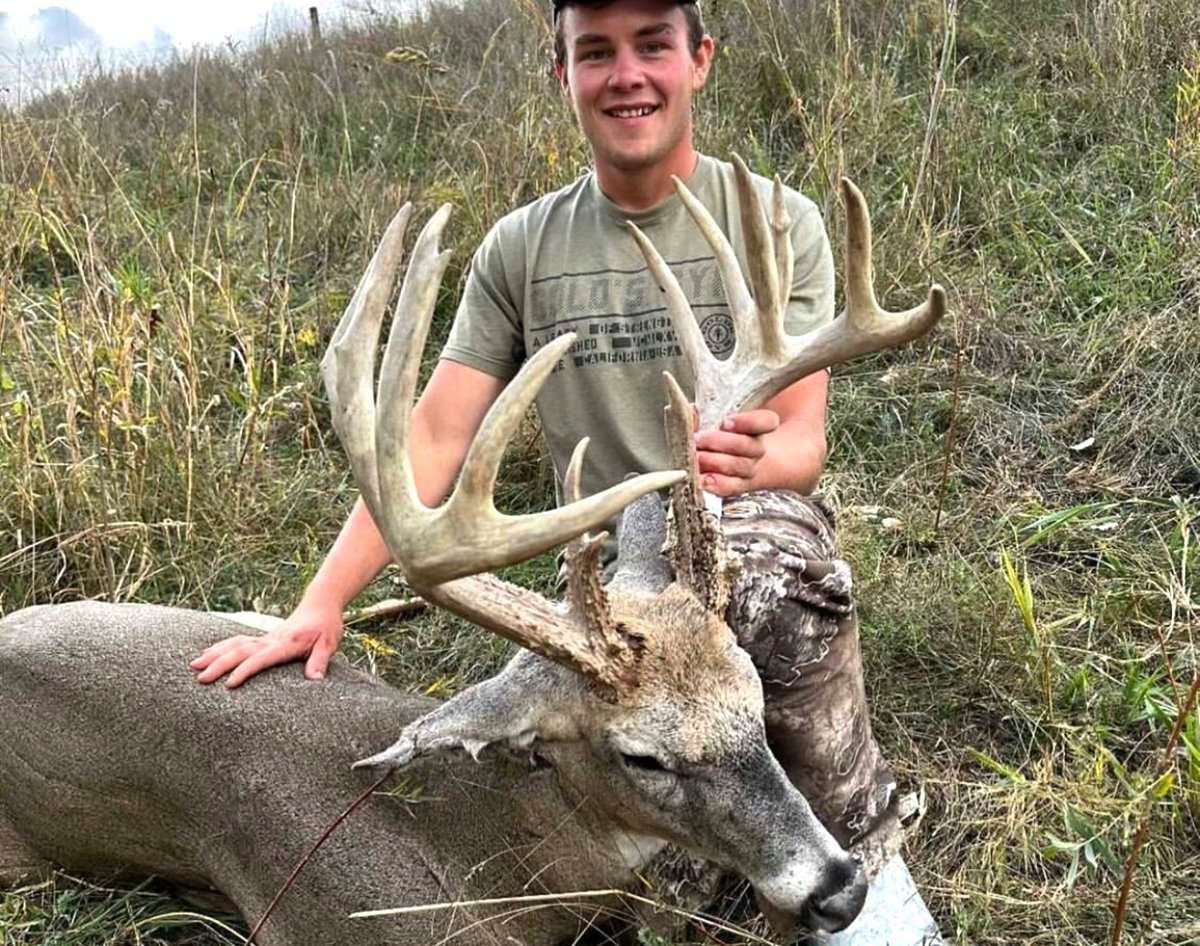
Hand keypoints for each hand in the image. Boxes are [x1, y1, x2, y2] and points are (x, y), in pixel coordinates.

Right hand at [190, 601, 344, 687]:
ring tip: (194, 665)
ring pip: (234, 644)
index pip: (261, 658)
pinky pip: (237, 641)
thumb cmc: (326, 626)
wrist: (321, 604)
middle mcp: (270, 640)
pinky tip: (208, 653)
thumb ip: (319, 661)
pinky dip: (221, 647)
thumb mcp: (328, 644)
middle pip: (240, 651)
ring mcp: (264, 638)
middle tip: (200, 678)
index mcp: (285, 644)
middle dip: (219, 664)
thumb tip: (314, 680)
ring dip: (214, 654)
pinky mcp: (263, 638)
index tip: (228, 684)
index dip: (244, 671)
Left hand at [693, 409, 779, 496]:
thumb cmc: (727, 434)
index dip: (747, 422)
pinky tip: (704, 480)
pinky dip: (716, 484)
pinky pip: (731, 487)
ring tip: (697, 457)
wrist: (740, 458)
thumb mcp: (719, 418)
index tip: (725, 422)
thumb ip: (706, 414)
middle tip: (699, 439)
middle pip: (748, 445)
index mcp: (760, 426)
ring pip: (739, 466)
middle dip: (720, 442)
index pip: (766, 422)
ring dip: (715, 461)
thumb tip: (690, 411)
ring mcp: (749, 468)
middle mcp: (757, 448)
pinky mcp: (737, 485)